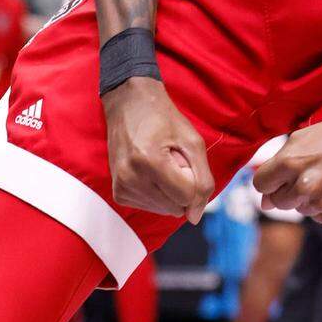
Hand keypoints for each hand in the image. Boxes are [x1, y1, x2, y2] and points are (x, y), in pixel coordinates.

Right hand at [103, 77, 213, 223]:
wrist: (129, 104)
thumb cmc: (164, 119)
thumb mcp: (193, 141)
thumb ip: (203, 179)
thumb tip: (195, 217)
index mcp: (150, 161)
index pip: (187, 196)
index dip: (192, 177)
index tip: (182, 156)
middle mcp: (130, 177)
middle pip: (176, 207)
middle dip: (181, 185)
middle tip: (170, 158)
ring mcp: (121, 187)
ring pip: (164, 210)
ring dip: (169, 189)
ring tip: (159, 162)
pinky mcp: (118, 193)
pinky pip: (151, 207)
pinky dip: (157, 192)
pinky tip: (149, 170)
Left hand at [253, 101, 321, 225]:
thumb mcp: (307, 136)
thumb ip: (281, 165)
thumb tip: (264, 202)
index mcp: (292, 161)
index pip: (261, 185)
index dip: (270, 180)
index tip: (281, 175)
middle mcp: (305, 186)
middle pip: (278, 202)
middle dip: (288, 189)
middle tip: (313, 172)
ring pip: (302, 209)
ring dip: (310, 197)